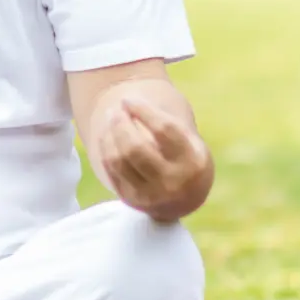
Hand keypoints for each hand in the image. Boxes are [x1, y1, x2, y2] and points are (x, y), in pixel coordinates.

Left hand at [94, 92, 211, 217]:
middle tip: (116, 109)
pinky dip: (106, 147)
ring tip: (111, 118)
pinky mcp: (132, 200)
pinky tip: (107, 134)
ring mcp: (151, 195)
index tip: (128, 99)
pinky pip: (111, 169)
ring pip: (119, 159)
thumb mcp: (189, 141)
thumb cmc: (186, 158)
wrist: (185, 199)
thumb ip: (165, 123)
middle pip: (135, 147)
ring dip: (110, 134)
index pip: (163, 130)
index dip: (142, 110)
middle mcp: (172, 182)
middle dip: (121, 123)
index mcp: (193, 162)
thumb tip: (127, 103)